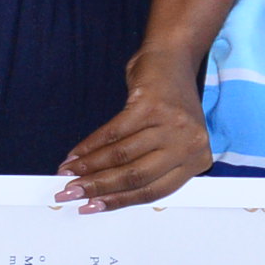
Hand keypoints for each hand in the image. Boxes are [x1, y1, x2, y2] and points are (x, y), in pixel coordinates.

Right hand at [56, 60, 211, 212]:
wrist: (172, 58)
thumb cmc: (169, 103)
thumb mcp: (170, 139)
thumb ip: (152, 164)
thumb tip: (106, 191)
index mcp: (197, 159)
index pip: (154, 191)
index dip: (118, 201)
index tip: (91, 207)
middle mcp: (189, 143)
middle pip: (136, 176)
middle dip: (98, 187)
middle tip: (71, 194)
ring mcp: (171, 124)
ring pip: (122, 155)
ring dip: (89, 167)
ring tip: (68, 174)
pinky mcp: (150, 105)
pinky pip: (114, 132)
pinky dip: (90, 145)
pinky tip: (75, 153)